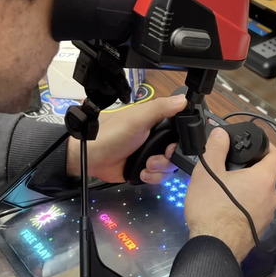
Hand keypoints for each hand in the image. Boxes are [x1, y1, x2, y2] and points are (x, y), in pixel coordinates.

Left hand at [66, 95, 187, 182]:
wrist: (93, 158)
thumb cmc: (112, 134)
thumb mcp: (138, 118)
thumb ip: (161, 108)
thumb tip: (183, 99)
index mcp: (155, 122)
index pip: (179, 129)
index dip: (181, 139)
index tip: (173, 146)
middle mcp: (155, 138)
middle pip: (177, 151)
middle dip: (169, 158)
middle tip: (155, 158)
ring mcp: (150, 154)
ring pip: (170, 166)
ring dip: (160, 169)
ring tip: (146, 166)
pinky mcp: (144, 169)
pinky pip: (159, 176)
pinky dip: (153, 177)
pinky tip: (142, 173)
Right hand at [184, 127, 275, 262]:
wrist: (214, 247)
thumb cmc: (212, 207)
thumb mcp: (207, 172)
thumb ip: (216, 149)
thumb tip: (222, 134)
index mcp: (264, 179)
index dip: (267, 147)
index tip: (253, 146)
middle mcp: (272, 197)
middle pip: (266, 177)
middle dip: (250, 171)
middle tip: (229, 169)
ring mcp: (267, 216)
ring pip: (259, 195)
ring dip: (246, 190)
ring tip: (224, 191)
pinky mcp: (258, 231)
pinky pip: (254, 211)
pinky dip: (244, 206)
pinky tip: (225, 209)